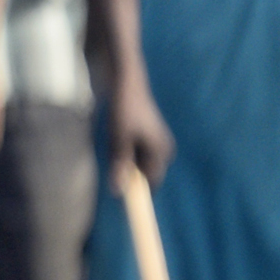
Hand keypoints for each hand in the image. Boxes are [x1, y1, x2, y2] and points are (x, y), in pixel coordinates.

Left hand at [106, 70, 175, 186]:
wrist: (128, 85)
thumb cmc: (124, 111)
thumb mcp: (119, 140)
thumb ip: (120, 165)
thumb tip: (119, 191)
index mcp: (161, 152)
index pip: (151, 181)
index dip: (137, 190)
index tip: (121, 194)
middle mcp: (164, 149)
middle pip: (143, 173)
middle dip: (127, 170)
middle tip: (115, 151)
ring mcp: (158, 143)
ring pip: (137, 162)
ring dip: (124, 158)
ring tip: (118, 137)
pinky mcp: (150, 138)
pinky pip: (136, 153)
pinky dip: (125, 150)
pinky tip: (119, 133)